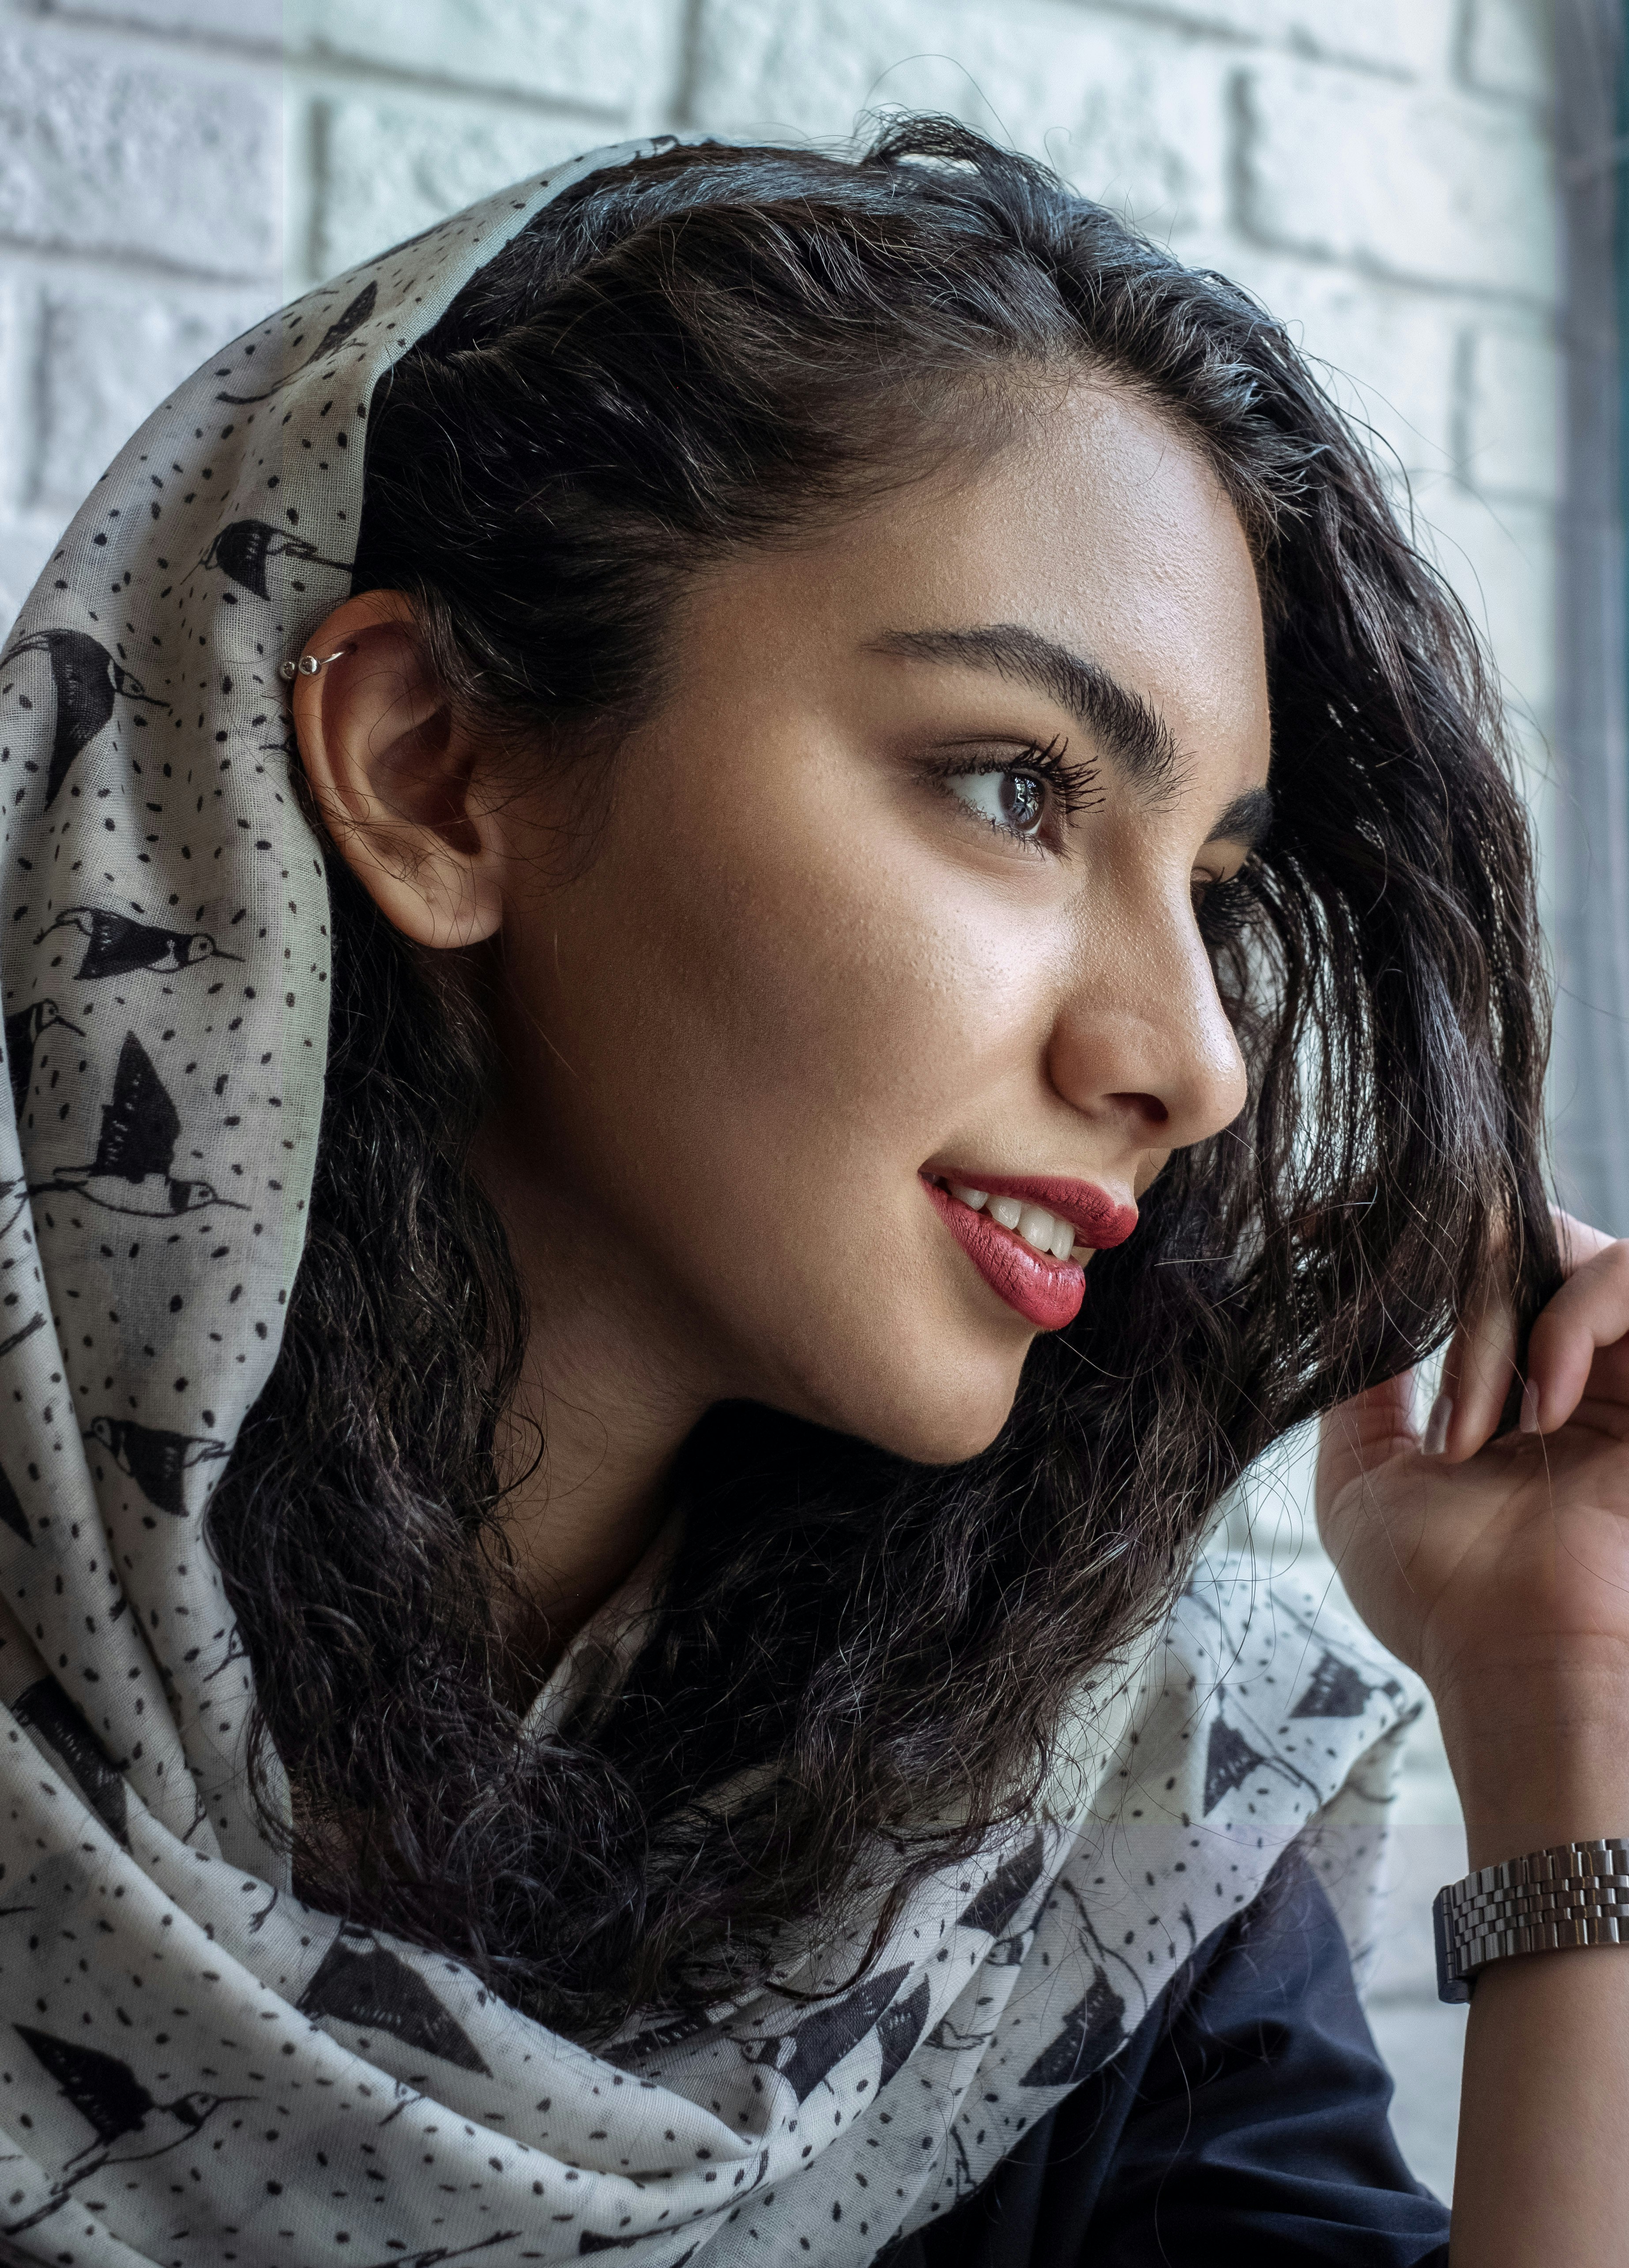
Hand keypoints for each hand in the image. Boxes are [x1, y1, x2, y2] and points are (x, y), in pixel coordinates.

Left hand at [1318, 1214, 1628, 1851]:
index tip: (1318, 1231)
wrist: (1518, 1659)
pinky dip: (1569, 1326)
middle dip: (1449, 1282)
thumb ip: (1359, 1390)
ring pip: (1561, 1248)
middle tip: (1417, 1350)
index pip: (1471, 1261)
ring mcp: (1622, 1368)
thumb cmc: (1440, 1593)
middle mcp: (1571, 1363)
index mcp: (1506, 1385)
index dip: (1405, 1233)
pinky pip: (1626, 1272)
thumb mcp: (1362, 1476)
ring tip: (1476, 1428)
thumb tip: (1343, 1311)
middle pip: (1511, 1237)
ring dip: (1497, 1323)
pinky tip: (1541, 1414)